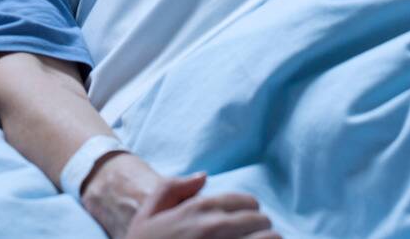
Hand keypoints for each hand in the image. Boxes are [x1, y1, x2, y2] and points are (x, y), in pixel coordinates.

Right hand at [127, 174, 278, 238]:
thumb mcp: (147, 214)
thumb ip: (171, 188)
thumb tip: (202, 177)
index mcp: (199, 209)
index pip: (247, 203)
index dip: (249, 213)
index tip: (243, 224)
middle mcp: (215, 226)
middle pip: (262, 221)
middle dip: (260, 230)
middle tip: (250, 238)